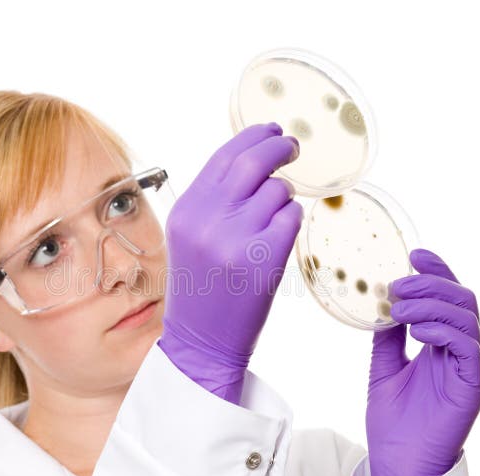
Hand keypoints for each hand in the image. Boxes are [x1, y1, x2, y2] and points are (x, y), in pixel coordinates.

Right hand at [157, 122, 301, 403]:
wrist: (202, 339)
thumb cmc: (202, 287)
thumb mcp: (192, 236)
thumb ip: (215, 200)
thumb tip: (255, 158)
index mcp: (186, 211)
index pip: (224, 157)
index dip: (252, 137)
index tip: (271, 131)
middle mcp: (207, 220)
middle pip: (253, 162)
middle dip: (278, 146)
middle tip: (292, 146)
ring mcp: (236, 239)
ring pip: (278, 191)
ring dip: (284, 197)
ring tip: (272, 220)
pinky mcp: (264, 258)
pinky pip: (291, 218)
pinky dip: (291, 221)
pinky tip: (277, 240)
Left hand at [366, 248, 479, 475]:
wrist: (396, 461)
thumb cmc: (393, 419)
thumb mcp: (383, 365)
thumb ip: (387, 334)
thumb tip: (380, 299)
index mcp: (442, 343)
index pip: (448, 296)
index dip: (436, 271)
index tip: (414, 255)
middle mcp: (460, 351)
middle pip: (461, 300)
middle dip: (431, 284)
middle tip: (398, 284)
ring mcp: (469, 367)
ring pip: (466, 318)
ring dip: (432, 305)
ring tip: (398, 309)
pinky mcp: (472, 386)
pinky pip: (467, 347)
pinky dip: (443, 330)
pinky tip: (417, 331)